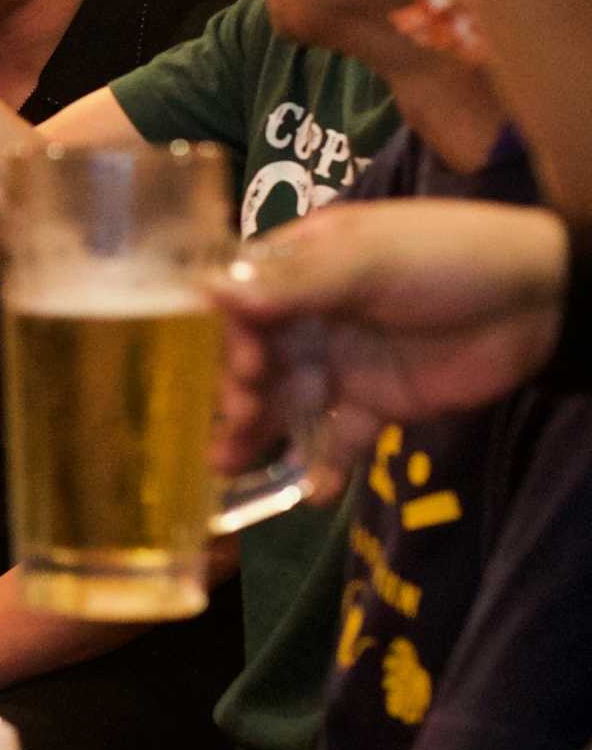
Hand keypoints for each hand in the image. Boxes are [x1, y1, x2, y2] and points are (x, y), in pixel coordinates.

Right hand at [210, 200, 566, 489]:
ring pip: (283, 402)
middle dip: (234, 390)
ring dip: (256, 434)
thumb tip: (208, 291)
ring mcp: (340, 363)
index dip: (223, 335)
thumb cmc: (446, 257)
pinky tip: (312, 492)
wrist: (542, 298)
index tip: (236, 363)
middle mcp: (308, 316)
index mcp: (298, 268)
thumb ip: (293, 283)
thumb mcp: (368, 259)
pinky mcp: (375, 405)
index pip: (239, 303)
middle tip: (239, 416)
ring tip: (229, 467)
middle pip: (253, 359)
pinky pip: (336, 439)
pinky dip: (320, 466)